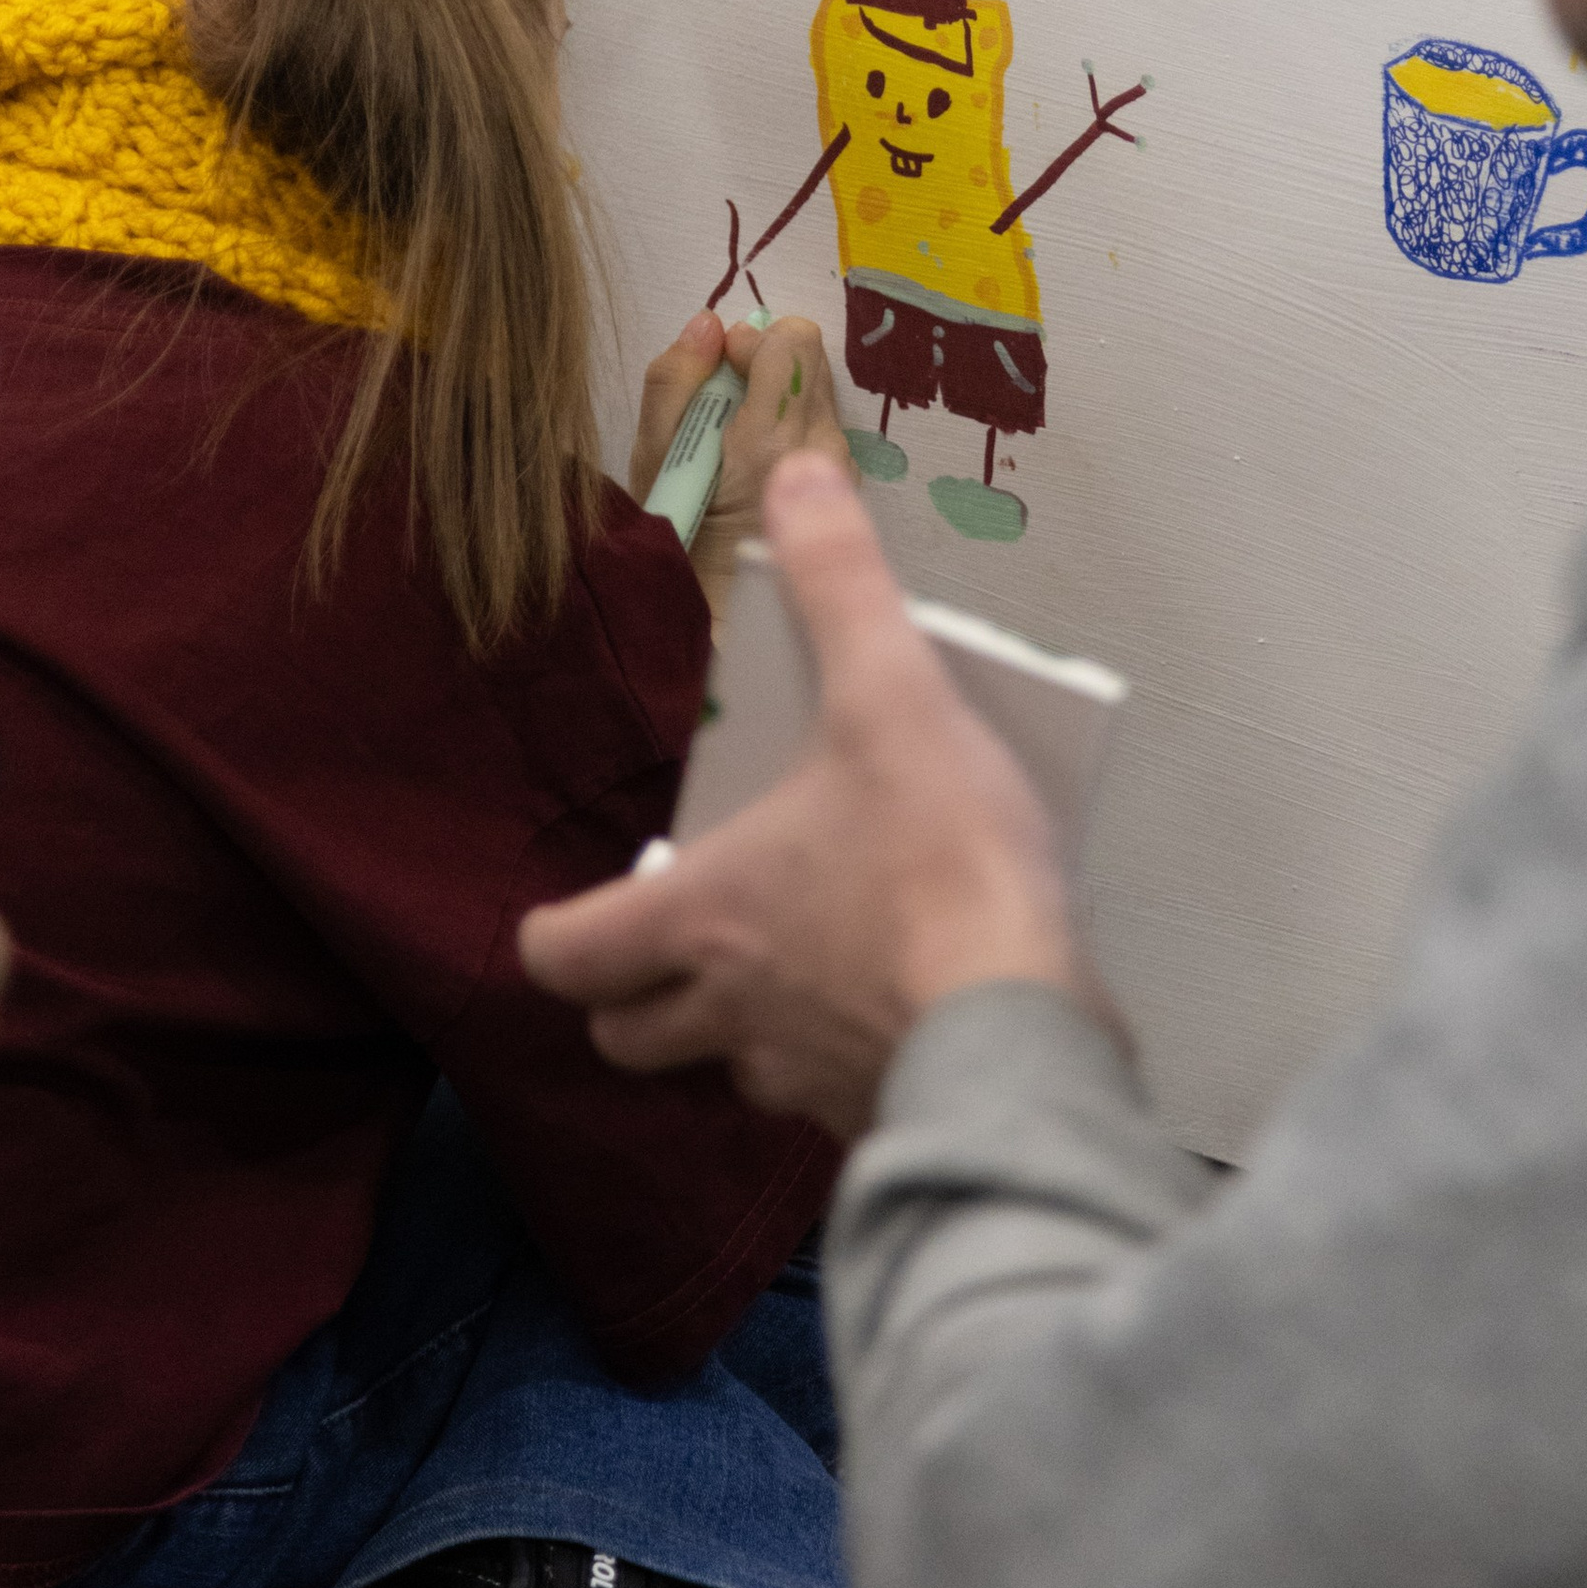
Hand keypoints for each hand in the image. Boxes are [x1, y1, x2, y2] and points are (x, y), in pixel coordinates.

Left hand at [519, 453, 1108, 1137]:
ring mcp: (798, 1077)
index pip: (566, 957)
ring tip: (804, 961)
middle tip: (688, 935)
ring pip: (727, 1070)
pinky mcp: (874, 1114)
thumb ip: (842, 581)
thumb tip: (796, 474)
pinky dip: (841, 1057)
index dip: (560, 933)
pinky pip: (826, 1096)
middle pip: (627, 1034)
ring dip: (744, 1025)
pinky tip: (898, 1007)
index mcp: (702, 916)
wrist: (1025, 1030)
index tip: (582, 910)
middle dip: (639, 997)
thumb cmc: (944, 870)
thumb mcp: (894, 693)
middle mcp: (728, 1012)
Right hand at [629, 309, 847, 615]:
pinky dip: (791, 433)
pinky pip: (823, 432)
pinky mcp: (849, 490)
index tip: (715, 372)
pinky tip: (758, 475)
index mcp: (771, 442)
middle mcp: (821, 451)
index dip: (748, 343)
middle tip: (721, 407)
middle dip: (764, 365)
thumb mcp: (651, 468)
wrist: (723, 634)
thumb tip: (707, 325)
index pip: (793, 342)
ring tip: (735, 447)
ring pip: (818, 394)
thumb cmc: (674, 553)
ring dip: (778, 400)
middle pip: (812, 359)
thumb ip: (674, 385)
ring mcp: (842, 473)